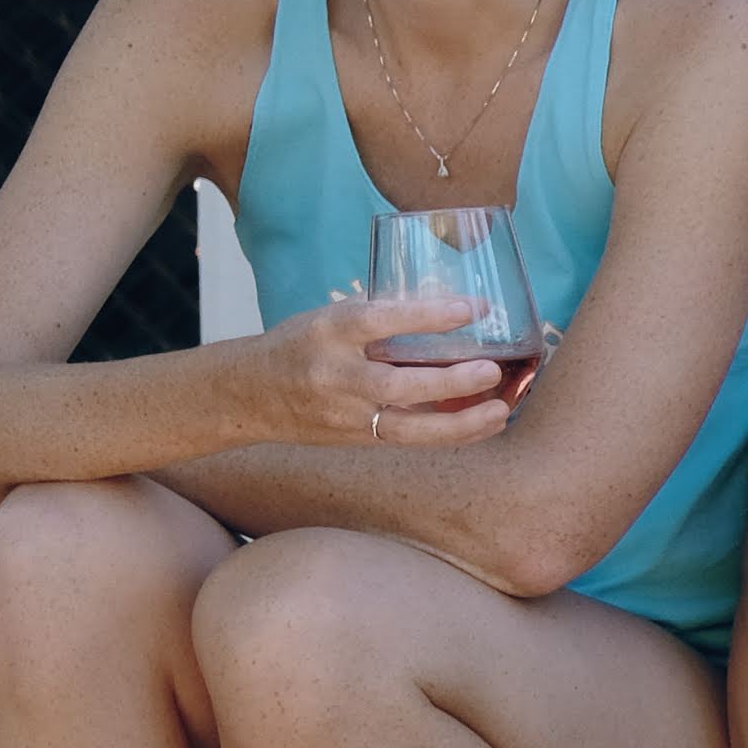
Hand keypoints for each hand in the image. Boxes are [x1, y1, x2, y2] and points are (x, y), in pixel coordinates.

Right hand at [247, 292, 519, 447]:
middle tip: (492, 369)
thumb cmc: (299, 345)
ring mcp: (344, 413)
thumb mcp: (328, 318)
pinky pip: (408, 440)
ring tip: (500, 409)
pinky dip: (449, 434)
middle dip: (450, 380)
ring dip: (459, 422)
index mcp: (327, 330)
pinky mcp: (354, 438)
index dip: (427, 315)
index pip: (379, 319)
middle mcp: (334, 374)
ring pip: (405, 427)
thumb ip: (380, 316)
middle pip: (396, 384)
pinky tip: (484, 424)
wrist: (247, 394)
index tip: (472, 308)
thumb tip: (449, 307)